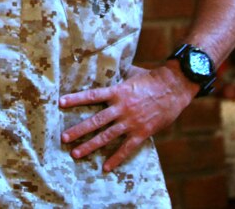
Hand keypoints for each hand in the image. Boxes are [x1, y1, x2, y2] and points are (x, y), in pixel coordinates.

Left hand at [59, 64, 194, 171]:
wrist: (174, 87)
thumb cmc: (151, 78)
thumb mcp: (130, 74)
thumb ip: (116, 78)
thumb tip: (103, 68)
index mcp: (117, 92)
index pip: (92, 96)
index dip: (76, 99)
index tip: (60, 103)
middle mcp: (121, 108)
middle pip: (96, 121)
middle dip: (78, 130)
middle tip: (63, 138)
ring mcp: (131, 122)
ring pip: (107, 136)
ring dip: (90, 146)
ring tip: (75, 153)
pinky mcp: (142, 132)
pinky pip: (127, 148)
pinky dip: (116, 158)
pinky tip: (106, 167)